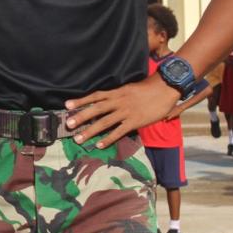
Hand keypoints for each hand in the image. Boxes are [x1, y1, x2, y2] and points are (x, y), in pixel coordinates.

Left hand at [65, 73, 180, 147]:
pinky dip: (108, 139)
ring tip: (78, 138)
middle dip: (81, 117)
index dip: (81, 100)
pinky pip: (119, 131)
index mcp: (116, 92)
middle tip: (68, 124)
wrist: (165, 87)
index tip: (67, 105)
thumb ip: (118, 95)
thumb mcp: (129, 88)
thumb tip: (107, 100)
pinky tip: (99, 145)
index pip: (95, 96)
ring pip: (104, 122)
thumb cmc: (148, 88)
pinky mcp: (135, 121)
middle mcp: (118, 101)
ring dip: (90, 131)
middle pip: (96, 110)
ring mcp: (126, 112)